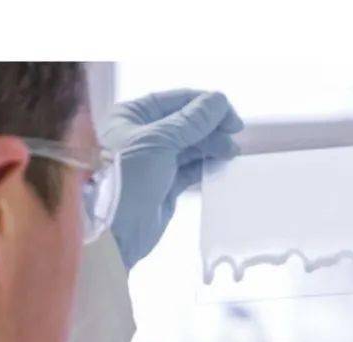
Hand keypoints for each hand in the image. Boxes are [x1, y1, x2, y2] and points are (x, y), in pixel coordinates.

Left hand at [101, 88, 243, 269]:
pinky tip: (221, 163)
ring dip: (212, 145)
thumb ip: (192, 121)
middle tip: (235, 133)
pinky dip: (207, 164)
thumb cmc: (128, 178)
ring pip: (190, 145)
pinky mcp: (166, 184)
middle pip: (185, 122)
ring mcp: (154, 160)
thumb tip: (219, 100)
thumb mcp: (160, 142)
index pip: (174, 100)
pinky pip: (191, 167)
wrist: (117, 231)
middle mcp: (141, 134)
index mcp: (131, 115)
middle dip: (211, 126)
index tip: (229, 112)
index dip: (204, 103)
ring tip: (231, 151)